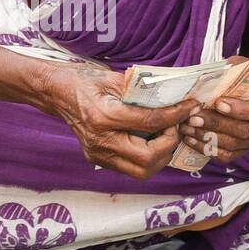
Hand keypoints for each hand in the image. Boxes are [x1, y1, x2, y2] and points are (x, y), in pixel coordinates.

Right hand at [48, 67, 197, 179]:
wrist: (57, 93)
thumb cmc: (86, 81)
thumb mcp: (115, 78)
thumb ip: (144, 91)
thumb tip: (174, 96)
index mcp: (105, 116)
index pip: (150, 122)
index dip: (176, 115)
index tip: (191, 107)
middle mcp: (101, 140)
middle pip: (148, 158)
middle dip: (169, 143)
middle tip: (174, 126)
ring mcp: (98, 154)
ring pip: (141, 171)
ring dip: (160, 156)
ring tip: (164, 135)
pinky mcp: (98, 159)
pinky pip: (131, 168)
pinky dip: (147, 158)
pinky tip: (150, 140)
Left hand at [179, 58, 248, 163]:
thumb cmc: (248, 77)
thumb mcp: (244, 67)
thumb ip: (232, 70)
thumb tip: (210, 77)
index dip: (241, 110)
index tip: (218, 103)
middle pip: (246, 131)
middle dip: (217, 124)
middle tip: (193, 117)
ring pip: (234, 145)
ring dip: (208, 137)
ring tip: (187, 127)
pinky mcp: (247, 150)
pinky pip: (227, 156)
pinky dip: (207, 148)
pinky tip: (191, 139)